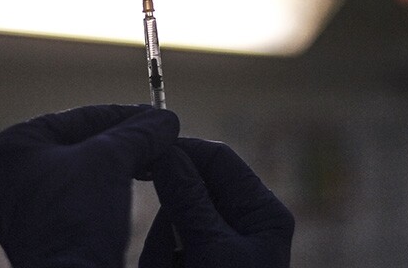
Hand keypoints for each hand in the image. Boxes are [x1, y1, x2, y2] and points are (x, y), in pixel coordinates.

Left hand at [0, 104, 178, 267]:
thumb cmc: (77, 218)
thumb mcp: (111, 160)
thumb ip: (138, 132)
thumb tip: (166, 119)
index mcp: (14, 145)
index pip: (80, 117)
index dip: (125, 115)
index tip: (158, 116)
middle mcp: (11, 172)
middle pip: (82, 142)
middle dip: (125, 141)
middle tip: (161, 138)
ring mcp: (25, 203)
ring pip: (85, 169)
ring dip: (122, 164)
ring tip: (156, 160)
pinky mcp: (44, 229)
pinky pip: (82, 196)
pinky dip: (110, 187)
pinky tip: (138, 184)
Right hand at [139, 138, 294, 267]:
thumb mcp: (213, 250)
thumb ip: (188, 200)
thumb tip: (165, 151)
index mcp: (261, 212)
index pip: (218, 159)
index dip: (183, 151)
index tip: (146, 154)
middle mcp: (241, 223)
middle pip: (188, 192)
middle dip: (169, 221)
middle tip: (167, 253)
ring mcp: (217, 246)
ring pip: (170, 223)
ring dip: (161, 250)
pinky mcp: (195, 263)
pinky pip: (164, 251)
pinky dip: (160, 263)